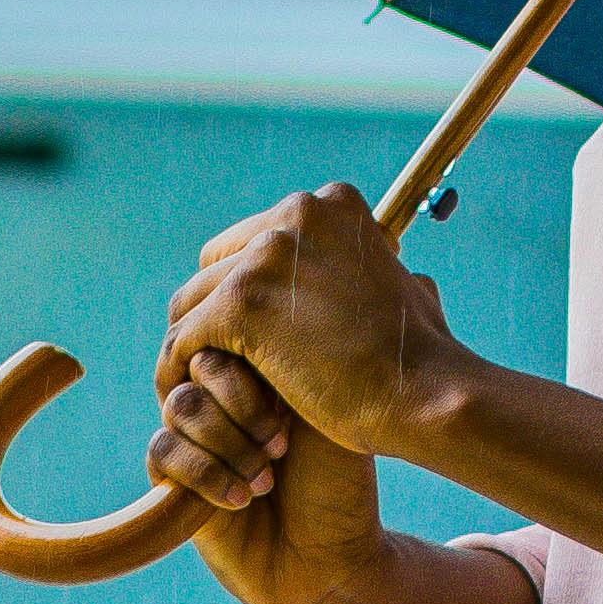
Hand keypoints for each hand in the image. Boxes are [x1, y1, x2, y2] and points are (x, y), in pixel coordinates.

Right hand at [147, 346, 395, 603]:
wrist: (330, 559)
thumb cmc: (338, 483)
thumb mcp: (325, 410)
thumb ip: (284, 360)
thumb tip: (244, 318)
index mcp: (257, 366)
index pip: (226, 328)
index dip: (254, 362)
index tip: (296, 406)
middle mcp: (220, 396)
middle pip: (197, 361)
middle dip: (242, 403)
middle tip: (282, 444)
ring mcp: (193, 436)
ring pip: (181, 406)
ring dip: (229, 442)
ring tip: (268, 477)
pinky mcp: (170, 480)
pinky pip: (163, 450)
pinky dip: (206, 473)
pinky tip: (244, 498)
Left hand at [160, 186, 449, 464]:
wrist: (425, 393)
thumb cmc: (421, 356)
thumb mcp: (405, 285)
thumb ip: (374, 267)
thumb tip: (396, 266)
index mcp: (330, 205)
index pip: (255, 240)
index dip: (249, 289)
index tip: (249, 332)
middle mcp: (295, 215)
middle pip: (218, 265)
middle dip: (212, 313)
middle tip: (214, 361)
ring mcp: (266, 257)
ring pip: (193, 301)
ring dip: (190, 342)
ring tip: (193, 383)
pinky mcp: (241, 304)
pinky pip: (183, 338)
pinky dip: (177, 369)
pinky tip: (183, 398)